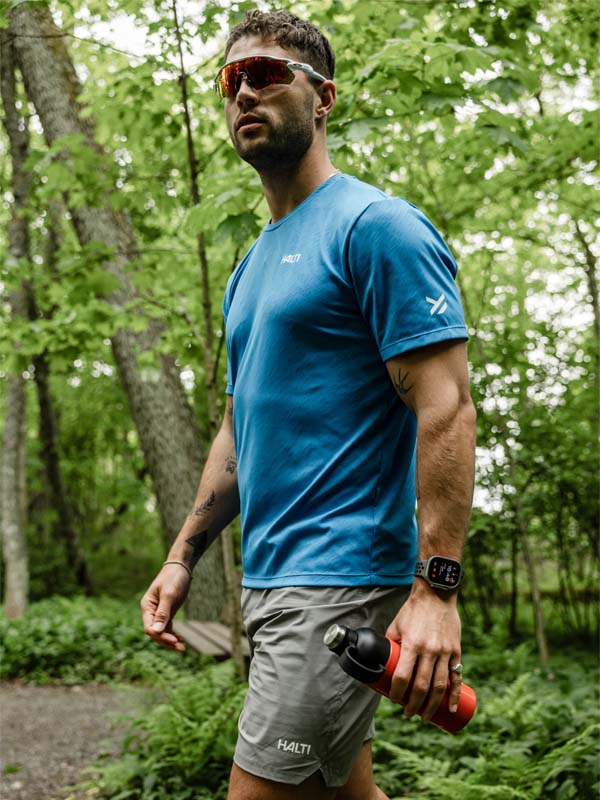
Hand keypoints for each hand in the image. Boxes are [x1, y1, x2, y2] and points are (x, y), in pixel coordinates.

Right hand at [140, 563, 191, 652]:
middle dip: (167, 641)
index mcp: (147, 606)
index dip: (160, 636)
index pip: (149, 627)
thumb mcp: (169, 594)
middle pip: (155, 633)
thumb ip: (163, 613)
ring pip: (161, 632)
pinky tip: (181, 641)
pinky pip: (167, 628)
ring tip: (182, 648)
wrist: (180, 567)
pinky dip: (173, 635)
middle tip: (181, 648)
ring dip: (170, 641)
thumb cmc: (174, 578)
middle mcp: (150, 611)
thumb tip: (156, 632)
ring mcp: (158, 613)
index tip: (173, 640)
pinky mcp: (167, 613)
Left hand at [385, 582, 461, 721]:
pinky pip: (456, 677)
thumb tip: (382, 662)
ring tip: (425, 716)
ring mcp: (445, 652)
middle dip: (414, 705)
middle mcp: (429, 650)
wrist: (436, 594)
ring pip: (440, 686)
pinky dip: (455, 695)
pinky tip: (452, 708)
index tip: (394, 700)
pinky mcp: (456, 651)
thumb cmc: (412, 610)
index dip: (397, 693)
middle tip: (408, 713)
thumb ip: (392, 644)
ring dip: (432, 705)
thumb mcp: (396, 625)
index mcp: (411, 644)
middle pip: (422, 686)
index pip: (402, 677)